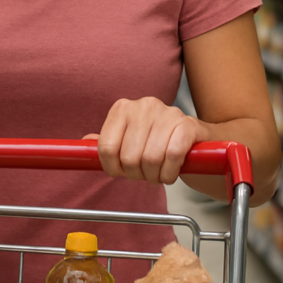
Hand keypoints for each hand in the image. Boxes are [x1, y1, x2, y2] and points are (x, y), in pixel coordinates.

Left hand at [85, 97, 203, 185]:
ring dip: (154, 176)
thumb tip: (85, 143)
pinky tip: (170, 172)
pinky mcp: (188, 125)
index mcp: (123, 108)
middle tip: (145, 174)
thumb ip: (108, 141)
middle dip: (136, 174)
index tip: (121, 172)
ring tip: (158, 173)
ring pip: (150, 158)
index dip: (112, 168)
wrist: (197, 140)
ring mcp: (167, 113)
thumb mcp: (130, 139)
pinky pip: (172, 156)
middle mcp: (144, 105)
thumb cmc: (159, 142)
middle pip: (128, 156)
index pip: (106, 147)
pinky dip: (169, 173)